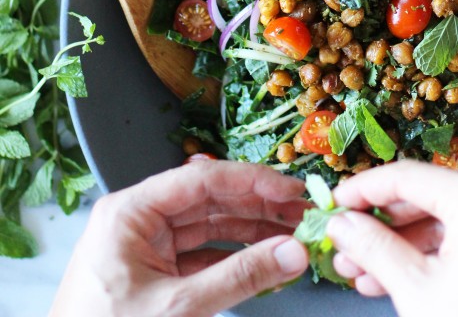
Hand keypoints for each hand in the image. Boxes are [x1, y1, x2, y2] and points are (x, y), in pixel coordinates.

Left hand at [49, 159, 308, 316]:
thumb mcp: (178, 308)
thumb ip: (239, 278)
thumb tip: (293, 252)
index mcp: (130, 211)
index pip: (202, 179)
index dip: (252, 182)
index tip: (292, 190)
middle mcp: (137, 220)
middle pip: (208, 200)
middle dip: (257, 207)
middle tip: (302, 212)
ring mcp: (144, 247)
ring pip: (208, 227)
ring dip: (251, 232)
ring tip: (292, 236)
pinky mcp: (152, 275)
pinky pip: (201, 255)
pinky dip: (233, 259)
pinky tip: (264, 262)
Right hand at [326, 160, 457, 316]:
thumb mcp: (416, 291)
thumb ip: (373, 248)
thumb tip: (342, 224)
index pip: (408, 177)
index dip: (364, 190)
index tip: (335, 203)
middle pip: (427, 198)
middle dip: (381, 226)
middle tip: (344, 242)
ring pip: (445, 222)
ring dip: (401, 245)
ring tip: (360, 269)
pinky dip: (432, 257)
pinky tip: (394, 278)